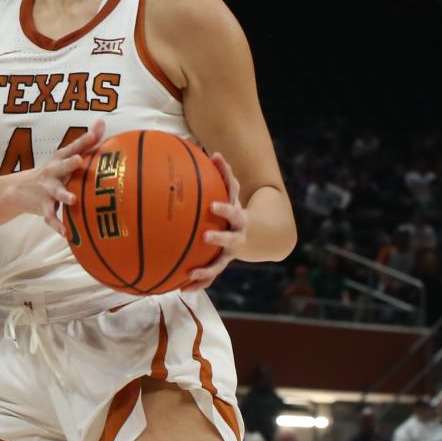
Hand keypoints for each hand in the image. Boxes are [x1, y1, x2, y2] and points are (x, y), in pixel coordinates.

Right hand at [6, 121, 104, 235]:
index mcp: (60, 160)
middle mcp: (53, 172)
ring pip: (56, 192)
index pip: (73, 147)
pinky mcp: (43, 206)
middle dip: (70, 163)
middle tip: (79, 161)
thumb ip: (85, 142)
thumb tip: (103, 121)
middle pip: (62, 166)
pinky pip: (51, 217)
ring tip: (72, 200)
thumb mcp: (65, 155)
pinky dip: (57, 225)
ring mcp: (47, 189)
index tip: (95, 134)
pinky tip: (65, 232)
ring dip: (63, 195)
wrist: (18, 190)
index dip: (83, 141)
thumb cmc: (53, 171)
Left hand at [182, 153, 246, 290]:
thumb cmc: (238, 208)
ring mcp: (231, 253)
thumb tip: (212, 152)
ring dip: (207, 271)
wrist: (260, 236)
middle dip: (220, 238)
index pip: (234, 210)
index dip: (225, 209)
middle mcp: (238, 237)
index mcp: (239, 218)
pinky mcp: (223, 264)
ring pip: (220, 264)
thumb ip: (224, 174)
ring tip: (190, 274)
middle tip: (206, 236)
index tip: (213, 205)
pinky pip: (210, 276)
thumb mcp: (234, 193)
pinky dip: (198, 283)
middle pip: (231, 239)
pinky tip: (180, 288)